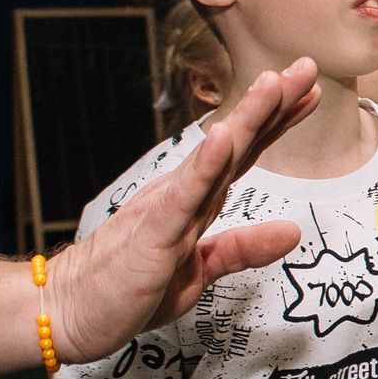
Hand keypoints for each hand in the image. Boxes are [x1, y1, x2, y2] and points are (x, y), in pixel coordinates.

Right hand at [43, 59, 321, 363]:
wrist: (69, 311)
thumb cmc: (127, 288)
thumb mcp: (200, 271)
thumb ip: (243, 248)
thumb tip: (292, 231)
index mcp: (195, 200)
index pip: (243, 153)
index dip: (276, 122)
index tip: (308, 92)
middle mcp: (183, 194)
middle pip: (236, 142)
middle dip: (273, 104)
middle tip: (305, 67)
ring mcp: (168, 208)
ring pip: (214, 157)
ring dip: (245, 119)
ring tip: (273, 83)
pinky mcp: (154, 232)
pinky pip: (183, 195)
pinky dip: (205, 165)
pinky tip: (223, 136)